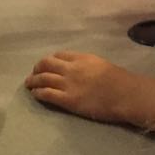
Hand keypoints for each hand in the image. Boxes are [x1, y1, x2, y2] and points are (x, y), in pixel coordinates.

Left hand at [24, 50, 149, 124]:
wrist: (125, 94)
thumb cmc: (119, 81)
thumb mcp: (101, 64)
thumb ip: (86, 65)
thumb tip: (76, 69)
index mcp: (81, 58)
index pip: (59, 55)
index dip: (49, 60)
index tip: (45, 65)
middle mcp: (71, 68)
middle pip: (46, 64)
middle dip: (37, 68)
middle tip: (33, 74)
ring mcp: (68, 83)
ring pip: (43, 78)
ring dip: (33, 81)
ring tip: (29, 84)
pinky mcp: (68, 99)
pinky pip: (46, 93)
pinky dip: (38, 92)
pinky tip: (35, 94)